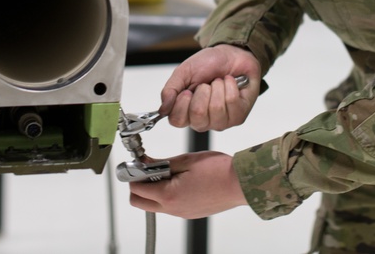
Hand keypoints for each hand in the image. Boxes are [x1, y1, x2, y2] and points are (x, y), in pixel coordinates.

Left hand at [129, 151, 246, 218]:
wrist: (240, 183)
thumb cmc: (219, 171)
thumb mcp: (186, 161)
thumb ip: (162, 163)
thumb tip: (145, 163)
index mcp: (169, 196)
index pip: (136, 189)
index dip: (133, 173)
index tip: (137, 163)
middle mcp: (173, 209)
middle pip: (140, 202)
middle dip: (138, 186)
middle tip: (147, 170)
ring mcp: (182, 213)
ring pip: (154, 205)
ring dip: (153, 190)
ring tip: (167, 172)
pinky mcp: (190, 213)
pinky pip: (170, 207)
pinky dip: (167, 194)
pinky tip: (179, 180)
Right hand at [160, 45, 259, 131]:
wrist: (231, 55)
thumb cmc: (208, 64)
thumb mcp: (184, 72)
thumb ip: (170, 90)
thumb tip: (163, 109)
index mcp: (186, 112)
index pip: (177, 121)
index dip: (181, 104)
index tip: (187, 91)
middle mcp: (203, 120)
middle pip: (197, 116)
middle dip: (202, 91)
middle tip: (206, 84)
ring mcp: (221, 121)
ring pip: (216, 108)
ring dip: (217, 87)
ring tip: (219, 82)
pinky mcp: (238, 116)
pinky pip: (232, 102)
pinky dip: (230, 85)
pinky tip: (230, 83)